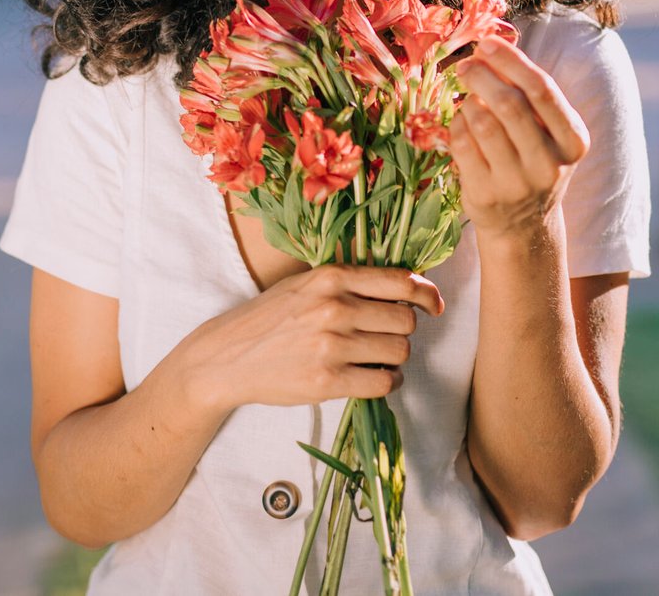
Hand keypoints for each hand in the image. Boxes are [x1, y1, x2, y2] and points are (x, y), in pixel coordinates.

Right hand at [193, 263, 444, 410]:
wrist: (226, 357)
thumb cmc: (269, 319)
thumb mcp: (306, 284)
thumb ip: (349, 282)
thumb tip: (406, 288)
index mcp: (331, 276)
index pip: (400, 281)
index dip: (426, 294)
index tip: (433, 305)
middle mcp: (334, 307)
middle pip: (406, 320)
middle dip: (403, 330)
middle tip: (384, 336)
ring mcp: (331, 345)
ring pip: (399, 352)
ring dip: (394, 358)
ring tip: (373, 358)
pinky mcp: (327, 381)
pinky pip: (383, 382)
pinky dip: (386, 381)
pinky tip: (371, 377)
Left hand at [448, 35, 590, 240]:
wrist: (524, 224)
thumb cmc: (532, 161)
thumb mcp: (547, 132)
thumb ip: (528, 95)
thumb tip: (491, 48)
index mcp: (573, 141)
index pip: (542, 90)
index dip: (511, 62)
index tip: (487, 44)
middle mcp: (549, 164)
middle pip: (510, 105)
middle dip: (483, 77)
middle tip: (466, 65)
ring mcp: (517, 184)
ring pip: (483, 124)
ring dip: (469, 102)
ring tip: (468, 98)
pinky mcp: (485, 196)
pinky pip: (462, 145)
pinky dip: (456, 125)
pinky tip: (461, 122)